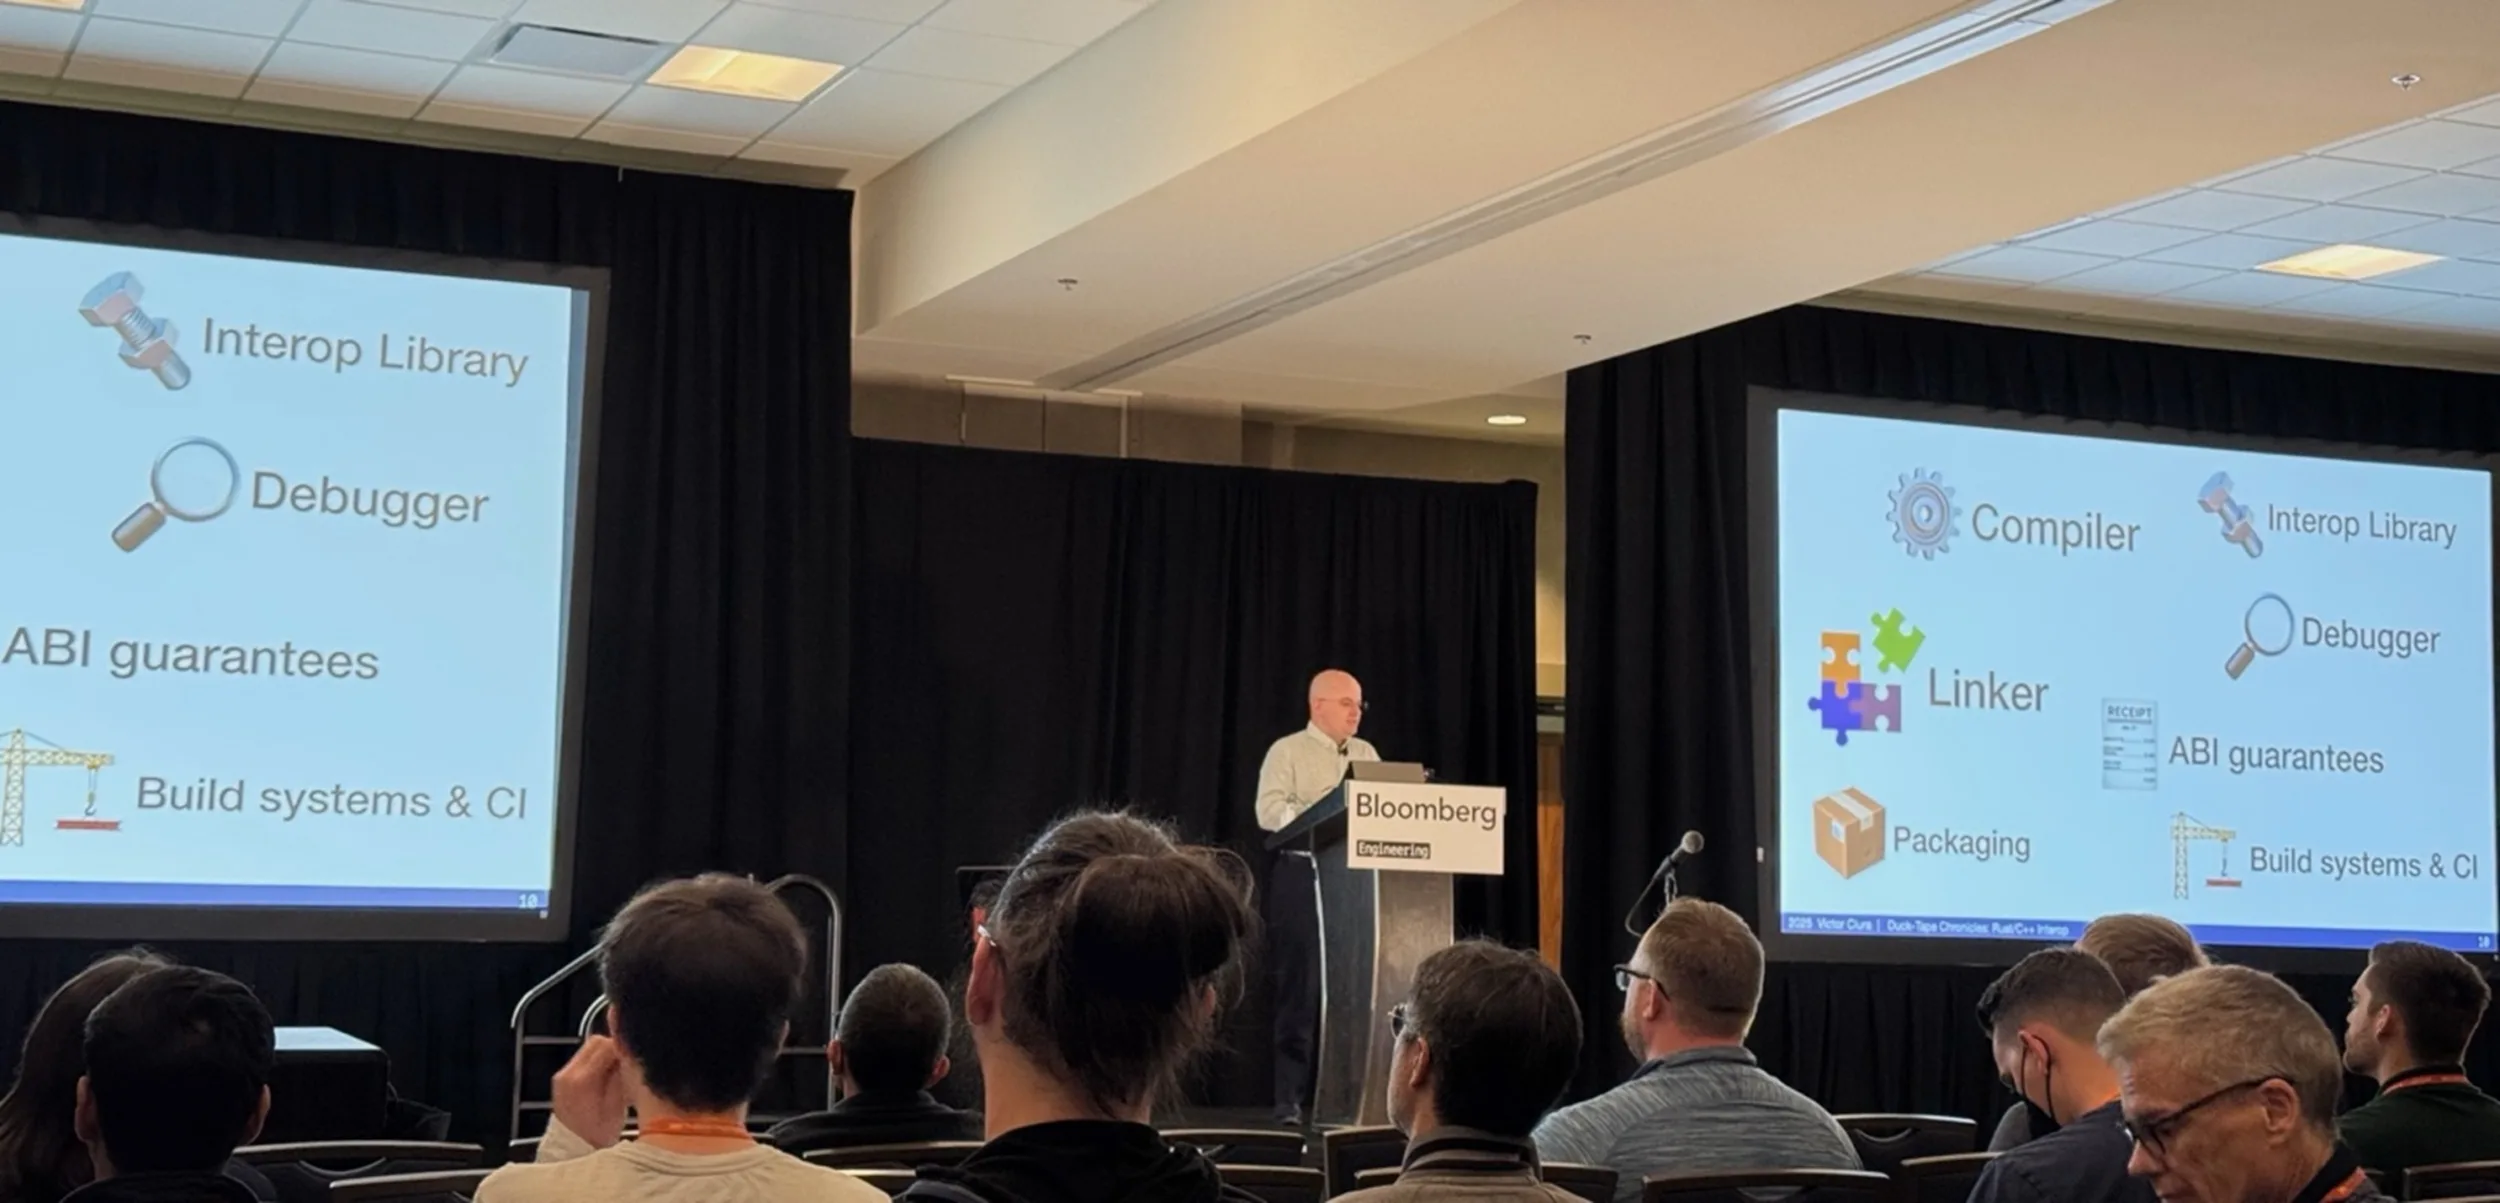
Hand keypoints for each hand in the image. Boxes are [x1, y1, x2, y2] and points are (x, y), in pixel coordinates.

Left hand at [552, 1034, 629, 1148]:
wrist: (572, 1150)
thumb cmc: (596, 1136)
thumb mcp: (617, 1105)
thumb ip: (622, 1075)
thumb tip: (630, 1055)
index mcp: (582, 1081)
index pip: (606, 1045)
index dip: (625, 1047)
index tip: (635, 1057)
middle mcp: (568, 1074)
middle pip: (596, 1042)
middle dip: (615, 1048)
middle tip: (628, 1064)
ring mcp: (562, 1076)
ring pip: (590, 1049)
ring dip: (606, 1055)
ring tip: (617, 1073)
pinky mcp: (562, 1079)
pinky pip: (583, 1060)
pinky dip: (597, 1063)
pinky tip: (605, 1078)